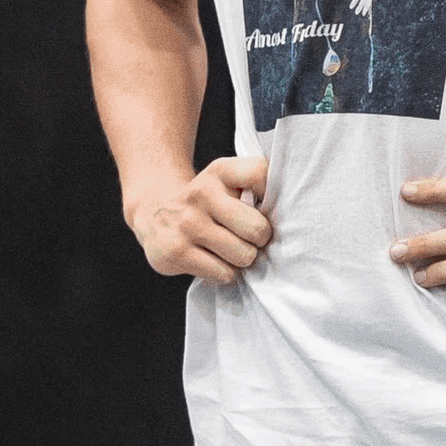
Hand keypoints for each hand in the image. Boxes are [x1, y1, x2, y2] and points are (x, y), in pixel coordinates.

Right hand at [132, 154, 270, 282]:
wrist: (154, 214)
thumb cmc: (207, 204)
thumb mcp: (227, 183)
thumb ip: (258, 188)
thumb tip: (291, 218)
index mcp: (220, 172)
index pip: (261, 174)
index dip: (272, 196)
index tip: (263, 207)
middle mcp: (202, 193)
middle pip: (257, 228)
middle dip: (259, 240)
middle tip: (247, 238)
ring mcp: (187, 223)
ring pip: (243, 256)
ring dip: (241, 259)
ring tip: (228, 250)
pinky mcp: (176, 251)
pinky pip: (224, 273)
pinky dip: (224, 273)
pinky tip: (212, 260)